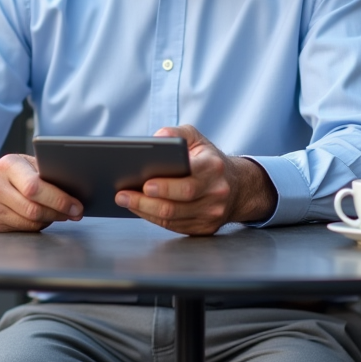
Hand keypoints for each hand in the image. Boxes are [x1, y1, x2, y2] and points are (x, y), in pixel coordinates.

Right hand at [0, 154, 82, 232]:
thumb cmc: (11, 173)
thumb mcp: (26, 163)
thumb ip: (45, 173)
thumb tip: (75, 187)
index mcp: (7, 165)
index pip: (35, 187)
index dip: (59, 199)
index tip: (76, 206)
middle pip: (33, 208)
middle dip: (58, 212)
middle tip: (74, 213)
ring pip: (29, 222)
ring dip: (49, 220)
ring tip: (59, 213)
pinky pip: (22, 230)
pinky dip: (36, 225)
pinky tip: (42, 218)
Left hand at [114, 125, 276, 235]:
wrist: (238, 186)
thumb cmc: (210, 160)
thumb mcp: (197, 139)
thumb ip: (177, 133)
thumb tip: (157, 138)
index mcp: (213, 168)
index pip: (187, 182)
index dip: (165, 187)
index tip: (144, 184)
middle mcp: (215, 194)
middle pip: (176, 205)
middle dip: (145, 201)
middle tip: (122, 195)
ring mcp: (212, 214)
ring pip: (172, 219)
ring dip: (144, 211)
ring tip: (124, 200)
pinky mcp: (205, 228)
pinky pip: (174, 227)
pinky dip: (153, 218)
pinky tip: (139, 209)